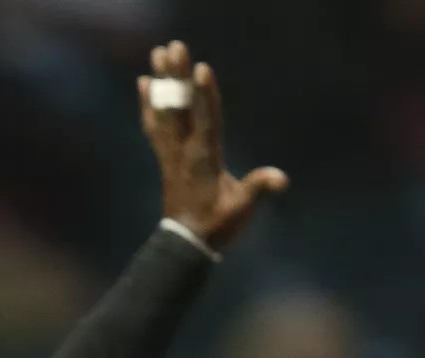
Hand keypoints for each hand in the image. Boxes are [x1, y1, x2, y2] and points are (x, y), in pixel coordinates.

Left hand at [139, 39, 286, 252]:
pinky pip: (154, 125)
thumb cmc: (217, 226)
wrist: (184, 244)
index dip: (203, 95)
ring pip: (164, 111)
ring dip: (162, 81)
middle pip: (179, 107)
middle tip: (173, 46)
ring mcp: (171, 153)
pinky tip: (144, 82)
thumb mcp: (241, 209)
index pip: (205, 120)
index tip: (199, 69)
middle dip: (177, 75)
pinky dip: (148, 103)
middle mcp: (183, 151)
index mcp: (204, 158)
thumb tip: (279, 179)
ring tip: (159, 52)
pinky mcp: (166, 156)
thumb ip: (258, 189)